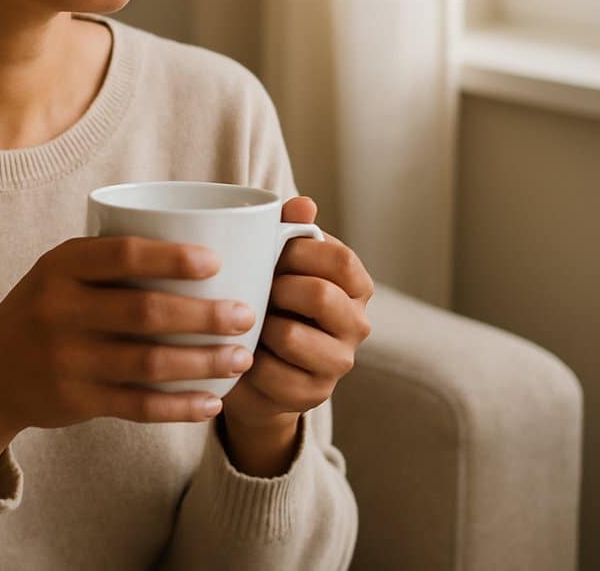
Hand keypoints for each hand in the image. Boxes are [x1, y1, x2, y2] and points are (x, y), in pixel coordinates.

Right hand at [0, 235, 255, 479]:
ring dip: (203, 361)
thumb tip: (203, 245)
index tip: (216, 262)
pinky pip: (138, 405)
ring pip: (148, 361)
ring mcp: (66, 359)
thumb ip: (110, 262)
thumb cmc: (44, 312)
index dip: (172, 257)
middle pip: (145, 311)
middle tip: (246, 314)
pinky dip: (179, 405)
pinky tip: (212, 402)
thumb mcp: (59, 275)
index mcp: (60, 266)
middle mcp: (59, 309)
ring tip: (241, 358)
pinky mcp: (75, 400)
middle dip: (204, 314)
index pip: (123, 254)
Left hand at [220, 197, 374, 439]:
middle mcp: (357, 324)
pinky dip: (247, 361)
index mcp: (355, 285)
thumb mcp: (275, 260)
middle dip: (277, 288)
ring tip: (247, 322)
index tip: (269, 253)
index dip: (298, 252)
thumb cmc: (266, 298)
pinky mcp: (313, 395)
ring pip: (291, 336)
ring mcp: (338, 363)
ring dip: (258, 327)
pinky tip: (242, 354)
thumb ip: (289, 229)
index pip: (340, 260)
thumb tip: (303, 204)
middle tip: (256, 289)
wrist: (253, 365)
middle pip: (321, 295)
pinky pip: (271, 374)